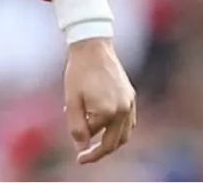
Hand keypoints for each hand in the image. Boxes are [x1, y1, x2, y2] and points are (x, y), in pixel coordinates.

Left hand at [64, 37, 135, 164]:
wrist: (91, 44)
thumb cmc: (79, 70)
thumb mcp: (72, 99)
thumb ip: (76, 126)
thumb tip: (82, 148)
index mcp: (108, 111)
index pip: (96, 136)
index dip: (84, 146)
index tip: (79, 158)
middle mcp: (124, 109)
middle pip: (115, 142)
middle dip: (101, 151)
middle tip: (87, 155)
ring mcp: (130, 102)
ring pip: (125, 134)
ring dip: (111, 141)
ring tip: (95, 141)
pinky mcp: (131, 95)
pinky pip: (129, 121)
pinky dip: (119, 128)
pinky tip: (106, 126)